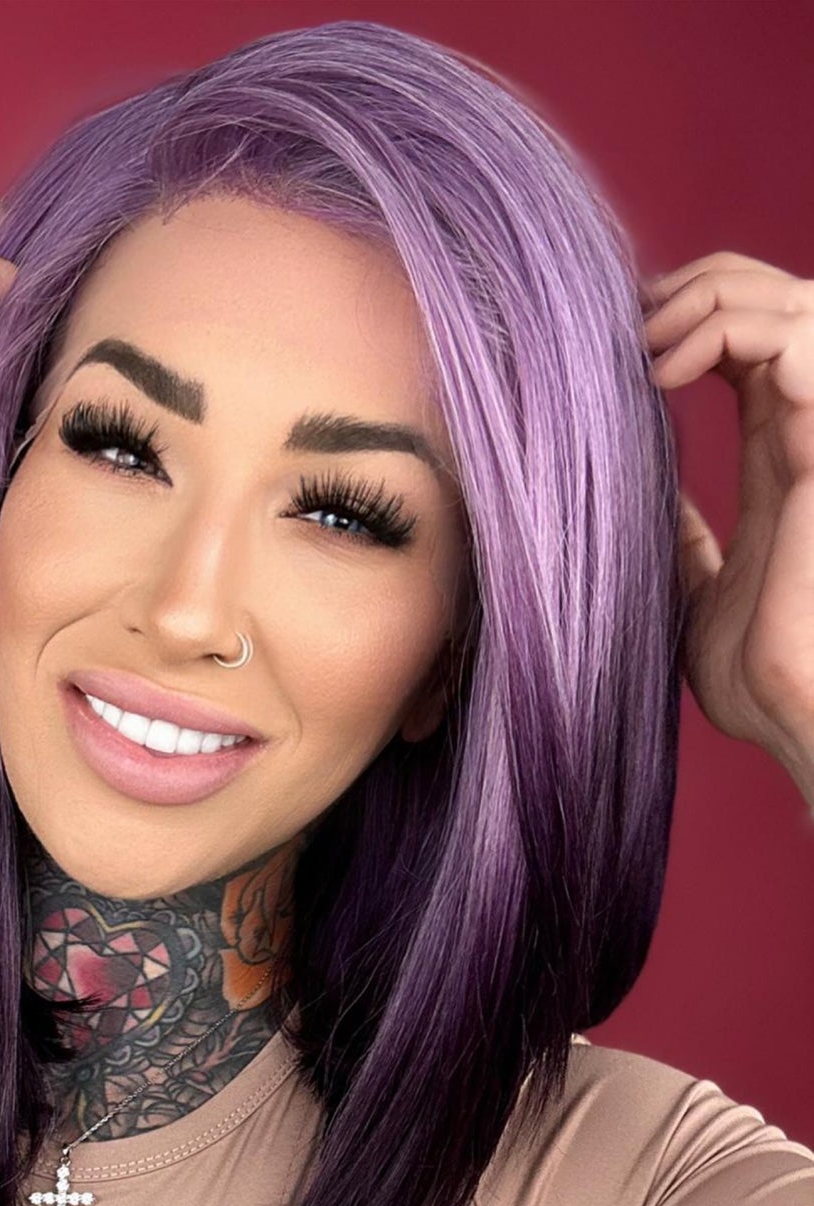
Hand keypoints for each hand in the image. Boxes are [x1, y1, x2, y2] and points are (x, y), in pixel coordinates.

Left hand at [641, 252, 813, 789]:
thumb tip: (641, 504)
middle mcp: (808, 432)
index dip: (688, 316)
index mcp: (779, 456)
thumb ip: (680, 537)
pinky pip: (798, 340)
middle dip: (699, 286)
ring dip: (709, 298)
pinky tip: (665, 373)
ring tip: (643, 344)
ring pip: (795, 300)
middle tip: (626, 325)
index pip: (749, 342)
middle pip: (777, 298)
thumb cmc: (763, 678)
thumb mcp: (696, 593)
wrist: (799, 716)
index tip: (614, 341)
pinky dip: (726, 330)